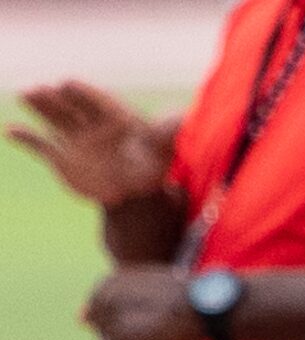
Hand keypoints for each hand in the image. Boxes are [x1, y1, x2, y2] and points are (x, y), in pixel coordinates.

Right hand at [10, 82, 174, 205]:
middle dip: (56, 99)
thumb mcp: (163, 148)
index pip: (97, 102)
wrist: (134, 190)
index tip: (68, 84)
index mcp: (114, 117)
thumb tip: (185, 117)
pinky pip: (41, 145)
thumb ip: (169, 131)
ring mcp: (74, 138)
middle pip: (70, 107)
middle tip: (41, 89)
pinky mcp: (61, 156)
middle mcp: (90, 124)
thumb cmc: (151, 164)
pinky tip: (9, 130)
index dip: (83, 94)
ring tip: (26, 94)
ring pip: (54, 119)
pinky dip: (26, 138)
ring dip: (40, 107)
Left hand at [83, 265, 199, 339]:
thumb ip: (114, 300)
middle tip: (159, 334)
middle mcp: (103, 299)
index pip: (100, 323)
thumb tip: (80, 320)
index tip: (153, 322)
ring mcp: (112, 320)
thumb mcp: (146, 291)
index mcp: (106, 285)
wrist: (209, 305)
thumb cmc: (186, 299)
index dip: (131, 328)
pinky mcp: (125, 339)